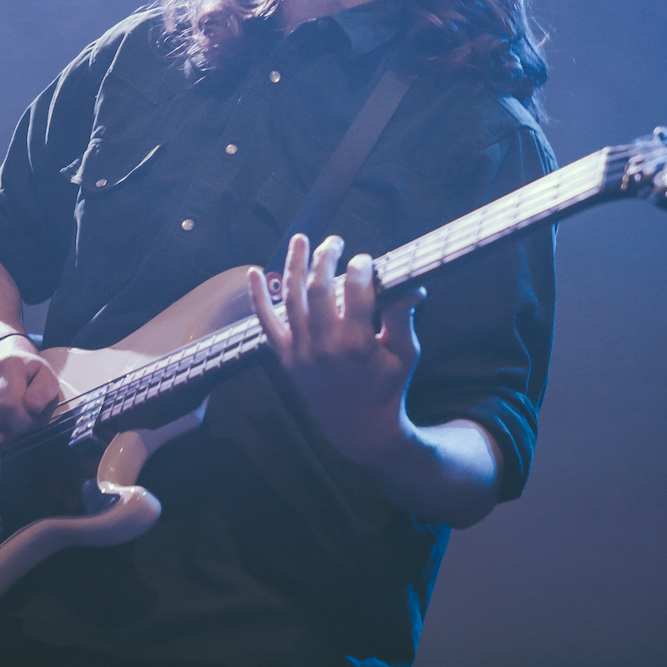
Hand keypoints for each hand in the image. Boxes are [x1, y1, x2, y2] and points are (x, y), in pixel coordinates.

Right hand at [0, 337, 60, 449]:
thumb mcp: (47, 381)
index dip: (24, 421)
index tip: (32, 420)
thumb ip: (44, 393)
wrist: (8, 367)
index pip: (10, 405)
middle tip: (17, 427)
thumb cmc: (31, 380)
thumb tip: (30, 407)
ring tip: (2, 435)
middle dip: (8, 431)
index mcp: (8, 364)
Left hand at [248, 233, 425, 464]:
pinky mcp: (286, 359)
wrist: (358, 427)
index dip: (361, 267)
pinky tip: (253, 273)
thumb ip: (403, 317)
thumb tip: (413, 285)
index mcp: (358, 343)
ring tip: (300, 239)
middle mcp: (326, 346)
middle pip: (321, 288)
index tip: (366, 259)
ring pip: (292, 299)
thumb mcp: (404, 353)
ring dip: (294, 265)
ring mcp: (301, 352)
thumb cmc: (388, 386)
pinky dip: (258, 298)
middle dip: (327, 257)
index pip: (357, 291)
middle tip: (335, 241)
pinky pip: (266, 324)